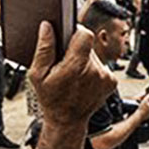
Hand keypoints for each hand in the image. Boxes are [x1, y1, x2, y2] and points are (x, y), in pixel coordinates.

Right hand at [30, 21, 117, 148]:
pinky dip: (93, 70)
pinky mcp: (111, 81)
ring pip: (94, 56)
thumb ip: (44, 49)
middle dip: (76, 50)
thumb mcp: (37, 75)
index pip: (84, 34)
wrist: (68, 121)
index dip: (75, 32)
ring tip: (73, 75)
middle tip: (65, 64)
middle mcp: (94, 71)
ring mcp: (105, 77)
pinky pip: (102, 66)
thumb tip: (48, 27)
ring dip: (84, 61)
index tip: (67, 38)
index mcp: (76, 67)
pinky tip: (83, 80)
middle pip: (88, 45)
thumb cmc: (51, 99)